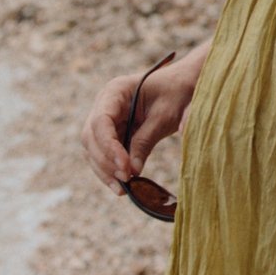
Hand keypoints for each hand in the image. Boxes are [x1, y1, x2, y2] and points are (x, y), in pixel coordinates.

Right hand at [78, 47, 201, 193]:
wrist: (184, 85)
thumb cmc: (177, 93)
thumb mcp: (165, 116)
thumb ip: (146, 140)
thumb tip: (132, 171)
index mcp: (115, 91)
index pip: (101, 121)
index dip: (108, 147)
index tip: (125, 167)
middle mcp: (104, 104)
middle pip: (91, 137)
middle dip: (106, 162)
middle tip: (125, 181)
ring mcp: (106, 118)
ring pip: (94, 149)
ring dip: (105, 170)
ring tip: (123, 189)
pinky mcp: (112, 132)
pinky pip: (104, 153)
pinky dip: (111, 170)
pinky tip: (122, 187)